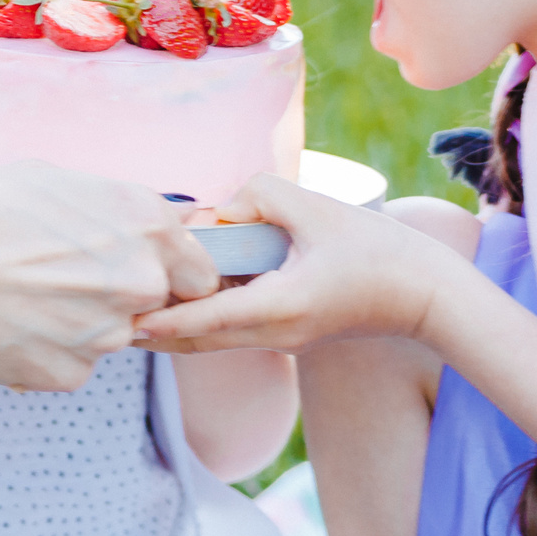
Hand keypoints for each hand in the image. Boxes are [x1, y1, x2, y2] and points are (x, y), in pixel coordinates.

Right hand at [0, 162, 215, 392]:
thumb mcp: (53, 178)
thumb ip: (114, 206)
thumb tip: (151, 217)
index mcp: (146, 226)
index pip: (199, 270)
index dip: (171, 271)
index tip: (138, 268)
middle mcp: (140, 282)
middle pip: (154, 305)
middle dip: (120, 297)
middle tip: (62, 278)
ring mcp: (106, 335)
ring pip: (107, 335)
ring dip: (77, 321)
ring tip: (19, 293)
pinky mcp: (68, 374)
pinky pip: (70, 363)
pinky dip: (45, 349)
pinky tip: (7, 322)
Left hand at [132, 175, 472, 353]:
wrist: (427, 296)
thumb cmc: (379, 251)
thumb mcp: (317, 207)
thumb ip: (260, 195)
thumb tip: (219, 211)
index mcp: (279, 308)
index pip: (202, 320)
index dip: (159, 319)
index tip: (122, 317)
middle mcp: (274, 334)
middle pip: (197, 340)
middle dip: (154, 328)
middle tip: (110, 313)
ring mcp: (282, 340)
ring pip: (213, 338)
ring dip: (176, 324)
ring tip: (136, 301)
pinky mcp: (291, 334)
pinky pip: (234, 329)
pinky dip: (204, 317)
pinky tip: (188, 291)